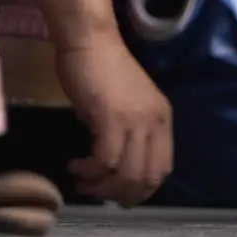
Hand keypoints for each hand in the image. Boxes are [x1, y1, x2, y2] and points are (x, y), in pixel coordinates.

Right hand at [60, 39, 171, 206]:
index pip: (162, 170)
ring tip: (81, 180)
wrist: (90, 41)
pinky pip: (105, 161)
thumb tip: (112, 165)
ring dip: (101, 186)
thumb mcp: (126, 105)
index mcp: (162, 119)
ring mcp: (136, 120)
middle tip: (96, 192)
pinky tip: (74, 165)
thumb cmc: (102, 69)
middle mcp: (155, 122)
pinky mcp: (112, 118)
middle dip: (120, 195)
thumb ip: (127, 132)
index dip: (139, 190)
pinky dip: (89, 170)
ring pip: (127, 174)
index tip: (116, 193)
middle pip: (147, 179)